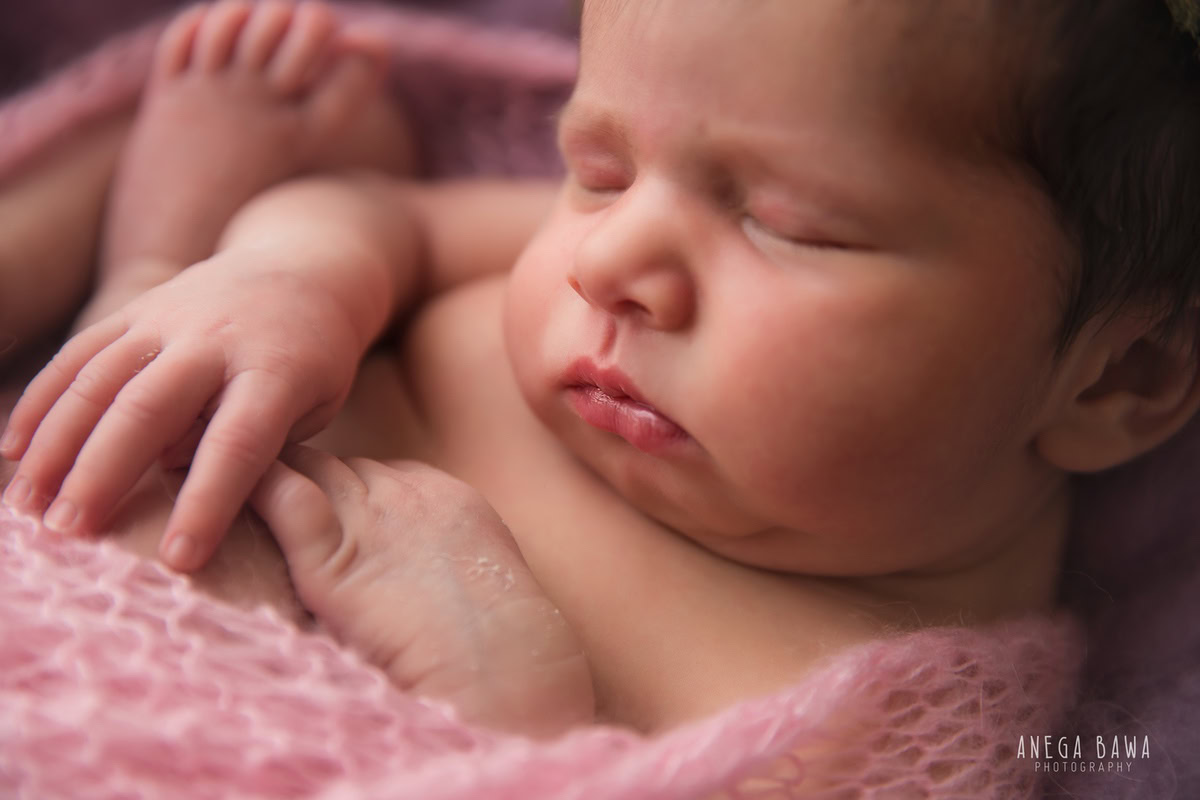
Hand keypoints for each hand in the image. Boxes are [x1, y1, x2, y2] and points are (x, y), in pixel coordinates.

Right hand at [0, 248, 363, 569]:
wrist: (303, 268)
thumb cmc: (313, 358)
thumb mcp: (312, 405)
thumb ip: (254, 443)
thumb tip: (170, 475)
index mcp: (277, 371)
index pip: (239, 443)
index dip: (207, 502)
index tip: (178, 559)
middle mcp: (217, 340)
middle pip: (149, 408)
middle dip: (104, 474)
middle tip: (70, 533)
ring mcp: (170, 318)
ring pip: (99, 380)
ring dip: (56, 444)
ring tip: (28, 505)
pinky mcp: (136, 308)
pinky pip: (78, 354)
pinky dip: (42, 402)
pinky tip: (15, 451)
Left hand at [251, 446, 593, 736]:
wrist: (500, 660)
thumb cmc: (500, 643)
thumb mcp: (480, 575)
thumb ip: (440, 557)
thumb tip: (410, 575)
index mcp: (444, 495)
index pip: (377, 473)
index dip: (347, 490)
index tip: (329, 508)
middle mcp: (404, 492)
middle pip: (340, 465)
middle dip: (309, 475)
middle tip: (268, 485)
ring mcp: (369, 518)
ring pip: (308, 470)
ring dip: (275, 476)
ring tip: (237, 481)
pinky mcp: (332, 556)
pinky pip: (284, 498)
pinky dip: (254, 488)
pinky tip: (221, 488)